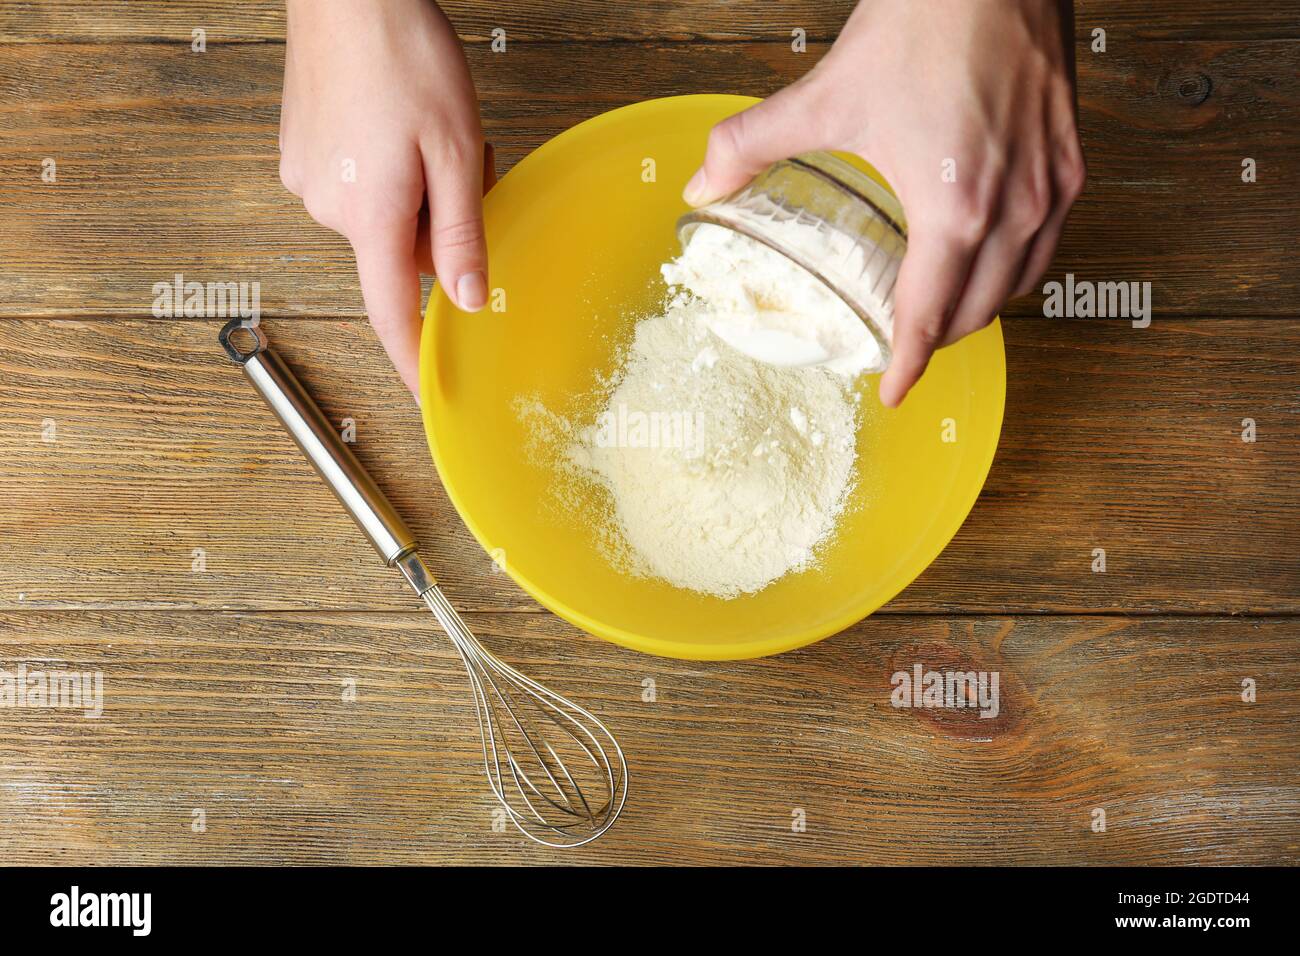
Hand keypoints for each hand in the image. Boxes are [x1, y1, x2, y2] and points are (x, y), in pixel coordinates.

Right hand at [280, 0, 493, 395]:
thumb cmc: (403, 55)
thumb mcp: (457, 151)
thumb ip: (462, 234)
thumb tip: (468, 300)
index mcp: (371, 217)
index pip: (391, 315)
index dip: (412, 361)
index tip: (427, 395)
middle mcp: (329, 208)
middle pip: (400, 256)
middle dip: (440, 227)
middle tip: (467, 167)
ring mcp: (307, 180)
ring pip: (383, 219)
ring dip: (416, 194)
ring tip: (428, 133)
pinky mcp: (299, 155)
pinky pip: (358, 188)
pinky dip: (387, 172)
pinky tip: (397, 125)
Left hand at [684, 0, 1085, 406]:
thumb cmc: (928, 22)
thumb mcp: (826, 94)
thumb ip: (753, 145)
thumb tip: (702, 183)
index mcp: (955, 209)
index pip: (929, 316)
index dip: (907, 363)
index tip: (891, 391)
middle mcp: (1015, 209)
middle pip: (980, 310)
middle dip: (939, 338)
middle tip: (904, 347)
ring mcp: (1051, 184)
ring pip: (1022, 281)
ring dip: (982, 307)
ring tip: (943, 310)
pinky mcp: (1071, 157)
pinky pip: (1048, 239)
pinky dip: (1017, 265)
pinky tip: (988, 252)